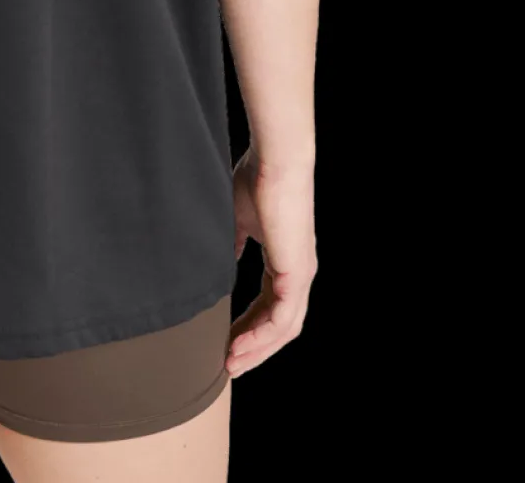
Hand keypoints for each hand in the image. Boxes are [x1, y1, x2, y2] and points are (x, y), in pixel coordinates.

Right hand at [226, 147, 315, 378]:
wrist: (275, 160)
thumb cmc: (256, 179)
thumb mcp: (239, 219)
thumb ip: (234, 244)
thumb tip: (224, 261)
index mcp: (286, 261)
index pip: (269, 306)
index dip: (248, 327)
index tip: (225, 341)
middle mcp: (298, 273)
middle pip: (279, 326)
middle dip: (253, 348)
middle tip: (227, 364)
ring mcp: (300, 275)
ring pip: (282, 328)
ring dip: (256, 349)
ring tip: (230, 362)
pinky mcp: (297, 274)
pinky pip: (281, 318)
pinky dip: (260, 336)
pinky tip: (239, 345)